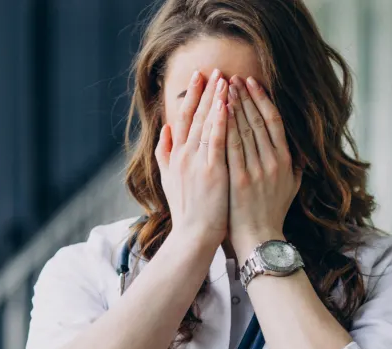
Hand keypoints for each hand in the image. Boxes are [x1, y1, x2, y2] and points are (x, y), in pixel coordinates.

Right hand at [156, 69, 230, 247]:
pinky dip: (221, 119)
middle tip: (214, 69)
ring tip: (224, 78)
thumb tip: (165, 129)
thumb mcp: (169, 180)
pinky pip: (217, 138)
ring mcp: (197, 161)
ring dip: (215, 99)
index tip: (199, 77)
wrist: (193, 236)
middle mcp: (184, 154)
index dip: (192, 96)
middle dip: (205, 91)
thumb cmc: (187, 211)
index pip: (184, 118)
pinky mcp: (212, 170)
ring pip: (207, 123)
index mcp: (176, 155)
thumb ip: (164, 153)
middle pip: (195, 115)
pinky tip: (227, 103)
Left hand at [225, 76, 302, 258]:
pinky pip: (230, 146)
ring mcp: (255, 169)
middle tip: (232, 77)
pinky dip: (223, 127)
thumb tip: (298, 146)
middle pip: (256, 120)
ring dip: (232, 106)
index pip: (273, 121)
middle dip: (244, 96)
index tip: (253, 83)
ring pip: (242, 129)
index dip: (262, 99)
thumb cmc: (273, 213)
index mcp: (285, 160)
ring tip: (222, 87)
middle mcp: (272, 161)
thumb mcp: (292, 186)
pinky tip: (216, 112)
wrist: (259, 238)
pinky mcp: (238, 179)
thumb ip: (295, 164)